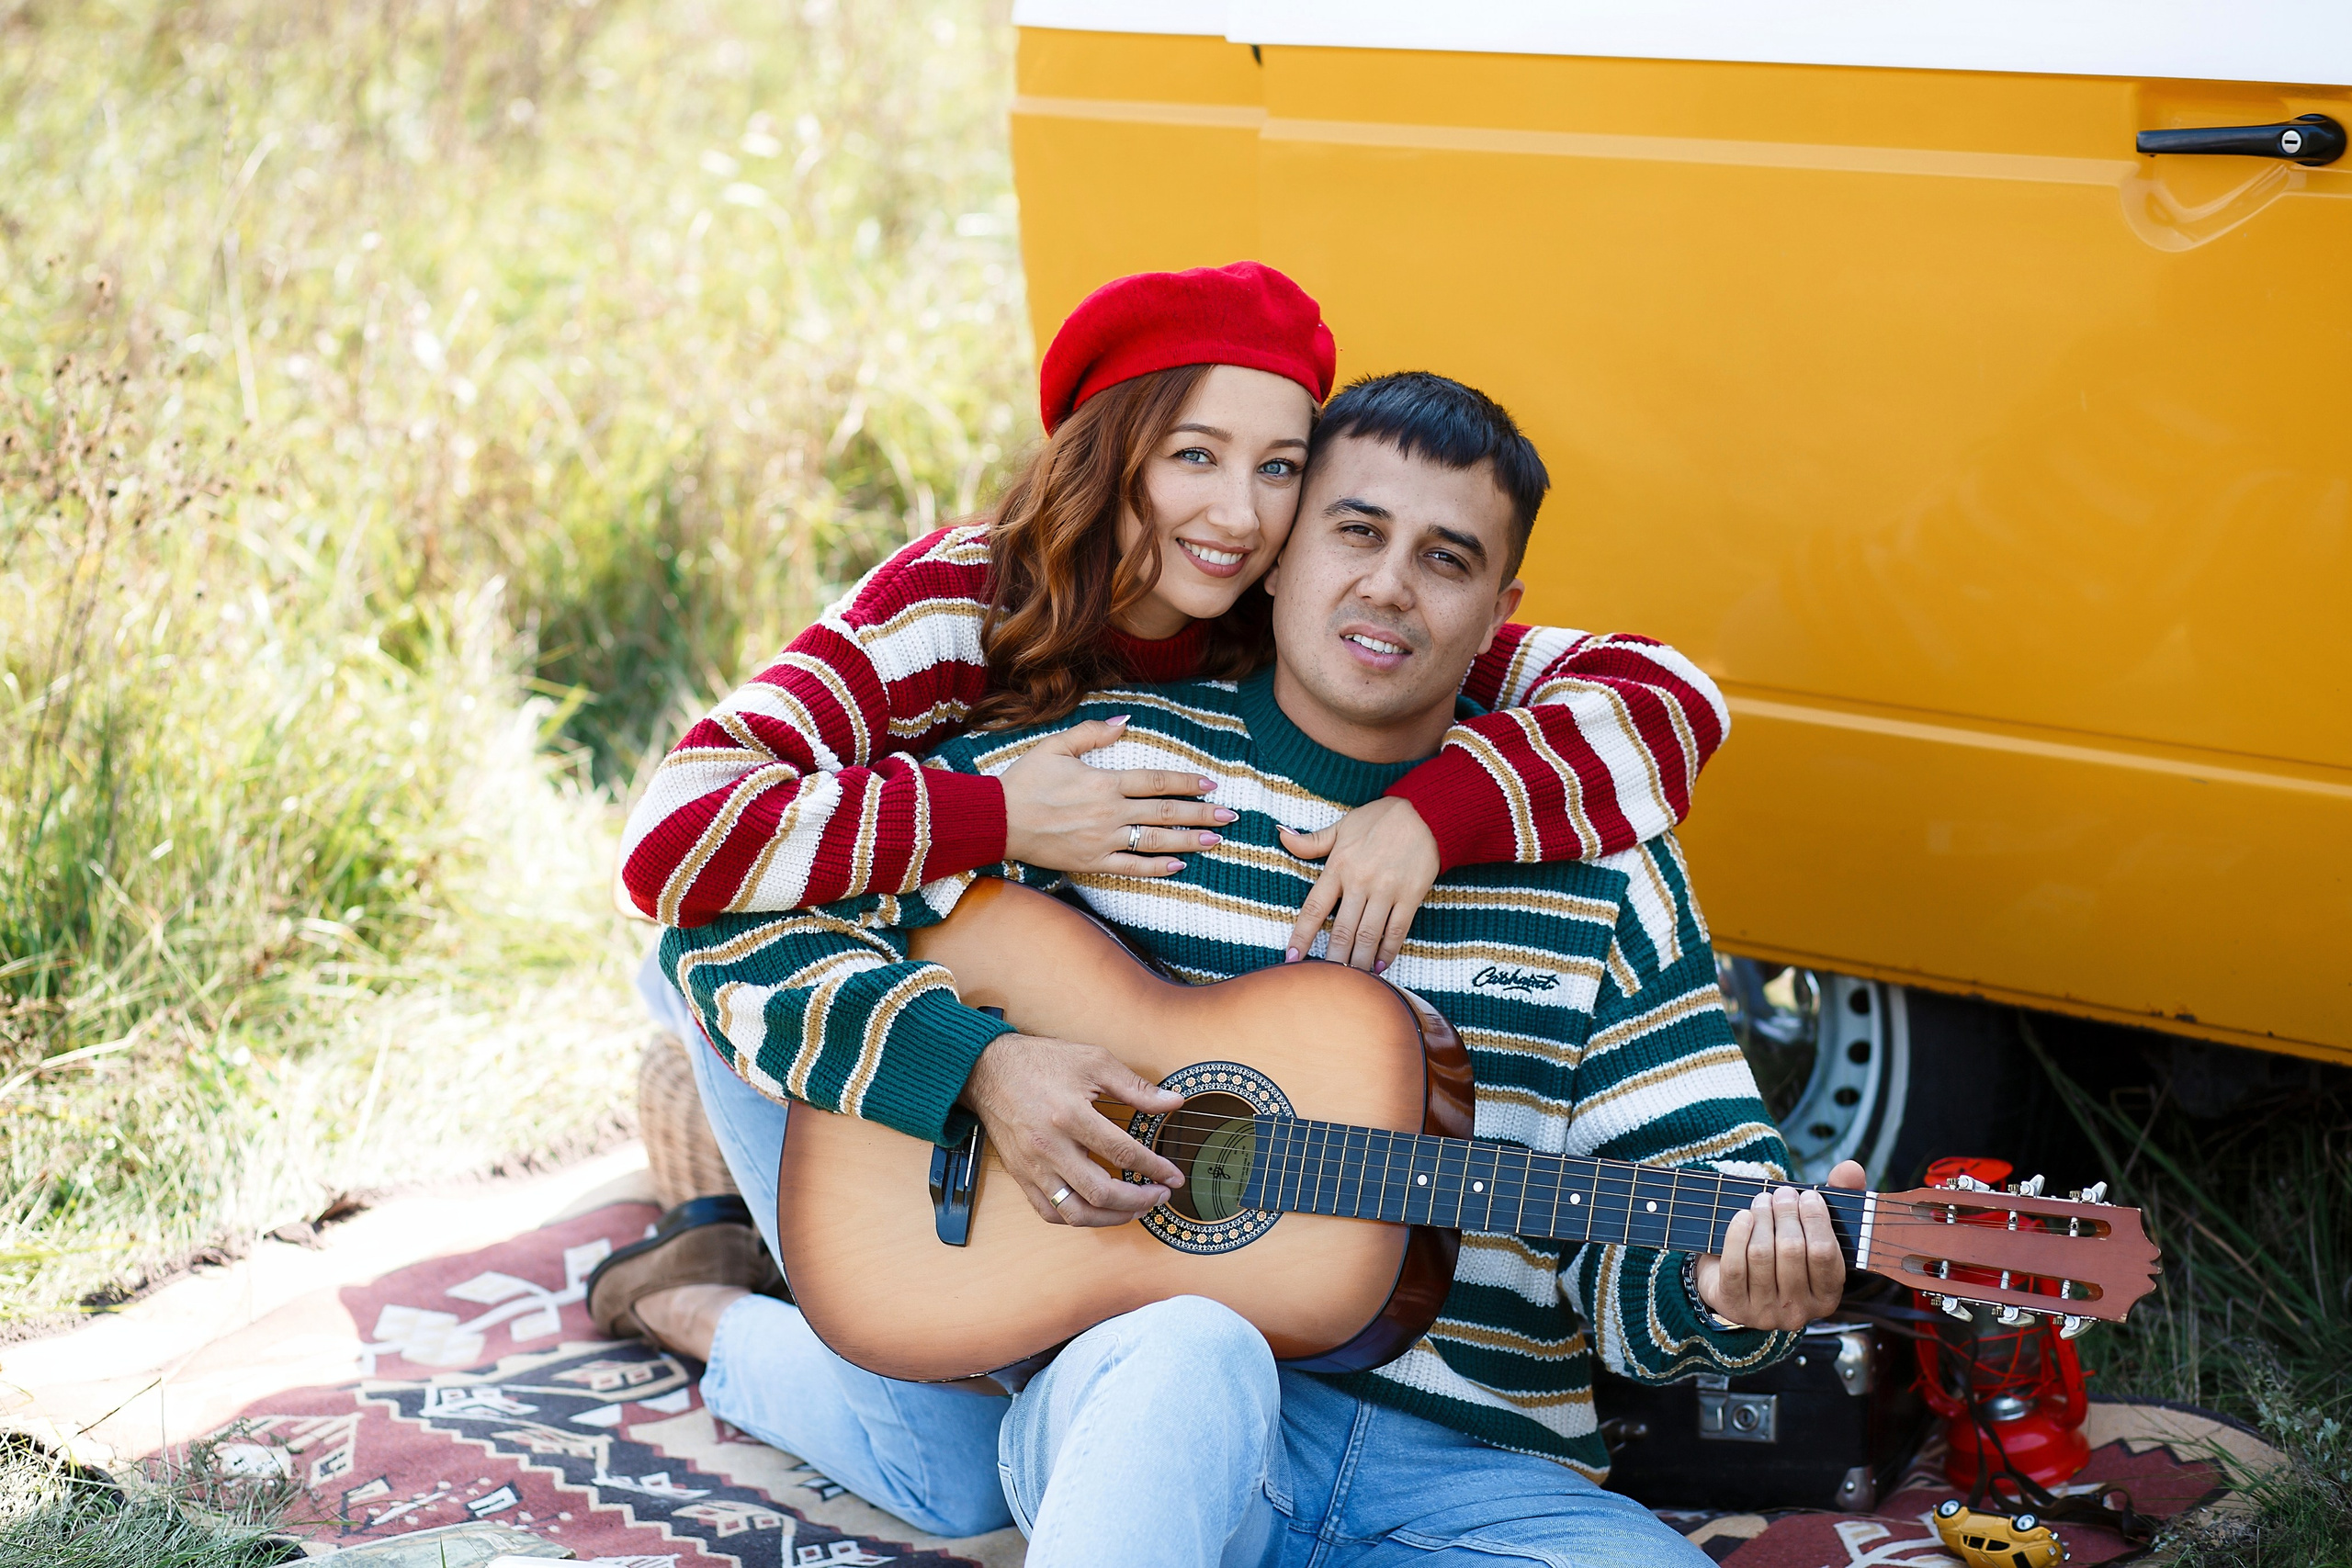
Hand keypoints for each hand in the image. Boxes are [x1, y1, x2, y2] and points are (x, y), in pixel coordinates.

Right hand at [958, 1032, 1186, 1227]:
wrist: (988, 1069)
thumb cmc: (1041, 1062)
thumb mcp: (1094, 1061)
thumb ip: (1136, 1086)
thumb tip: (1173, 1102)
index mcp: (1071, 1115)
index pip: (1122, 1153)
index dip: (1154, 1169)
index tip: (1173, 1177)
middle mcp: (1050, 1146)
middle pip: (1100, 1192)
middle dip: (1138, 1200)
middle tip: (1159, 1197)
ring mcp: (1033, 1165)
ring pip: (1074, 1212)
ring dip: (1110, 1218)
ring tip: (1134, 1210)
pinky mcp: (1021, 1175)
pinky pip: (1049, 1211)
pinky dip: (1076, 1218)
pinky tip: (1096, 1211)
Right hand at [1000, 717, 1233, 876]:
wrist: (997, 820)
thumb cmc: (1024, 781)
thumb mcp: (1055, 746)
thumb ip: (1092, 733)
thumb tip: (1125, 723)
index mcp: (1104, 782)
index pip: (1155, 781)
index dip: (1185, 782)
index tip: (1210, 785)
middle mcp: (1109, 812)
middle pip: (1164, 812)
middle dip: (1200, 814)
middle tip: (1229, 816)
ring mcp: (1102, 840)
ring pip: (1155, 840)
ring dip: (1188, 841)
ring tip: (1215, 841)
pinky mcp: (1091, 861)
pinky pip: (1130, 867)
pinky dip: (1156, 868)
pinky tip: (1179, 866)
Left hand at [1277, 796, 1440, 972]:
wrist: (1425, 812)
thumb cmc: (1380, 818)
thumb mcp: (1343, 825)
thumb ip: (1312, 841)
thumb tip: (1282, 837)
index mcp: (1339, 866)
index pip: (1314, 908)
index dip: (1301, 936)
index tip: (1291, 959)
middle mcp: (1360, 882)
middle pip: (1342, 930)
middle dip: (1332, 959)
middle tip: (1324, 982)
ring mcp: (1386, 890)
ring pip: (1367, 936)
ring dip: (1358, 962)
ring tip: (1351, 981)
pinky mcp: (1410, 896)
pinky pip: (1396, 931)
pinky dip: (1387, 951)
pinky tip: (1379, 966)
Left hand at [1692, 1160, 1864, 1331]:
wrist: (1736, 1279)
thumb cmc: (1784, 1248)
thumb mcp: (1814, 1228)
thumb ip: (1839, 1197)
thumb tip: (1851, 1168)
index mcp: (1828, 1296)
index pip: (1824, 1254)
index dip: (1815, 1219)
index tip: (1808, 1195)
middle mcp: (1799, 1311)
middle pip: (1791, 1251)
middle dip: (1785, 1214)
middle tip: (1781, 1193)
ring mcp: (1765, 1312)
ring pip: (1761, 1254)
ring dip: (1761, 1218)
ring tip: (1762, 1201)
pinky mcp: (1734, 1306)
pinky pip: (1735, 1265)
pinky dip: (1737, 1235)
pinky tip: (1743, 1217)